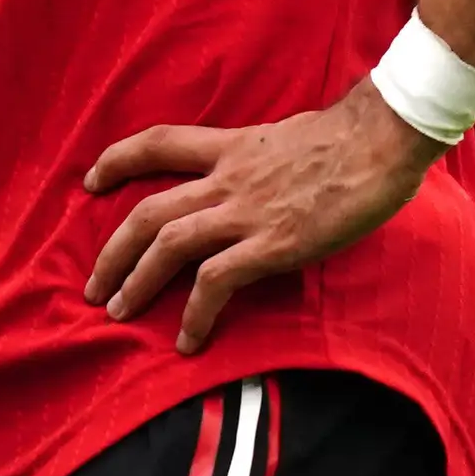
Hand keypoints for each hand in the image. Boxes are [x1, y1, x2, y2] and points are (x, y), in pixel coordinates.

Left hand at [80, 77, 439, 351]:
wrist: (382, 141)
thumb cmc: (350, 138)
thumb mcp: (288, 136)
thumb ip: (263, 156)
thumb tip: (261, 171)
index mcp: (232, 146)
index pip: (160, 143)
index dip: (119, 159)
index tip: (92, 180)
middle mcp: (228, 178)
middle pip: (149, 211)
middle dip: (114, 251)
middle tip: (93, 285)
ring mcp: (246, 212)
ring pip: (169, 244)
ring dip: (137, 282)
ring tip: (119, 313)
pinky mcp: (271, 244)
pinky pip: (217, 282)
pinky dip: (196, 313)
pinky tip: (188, 339)